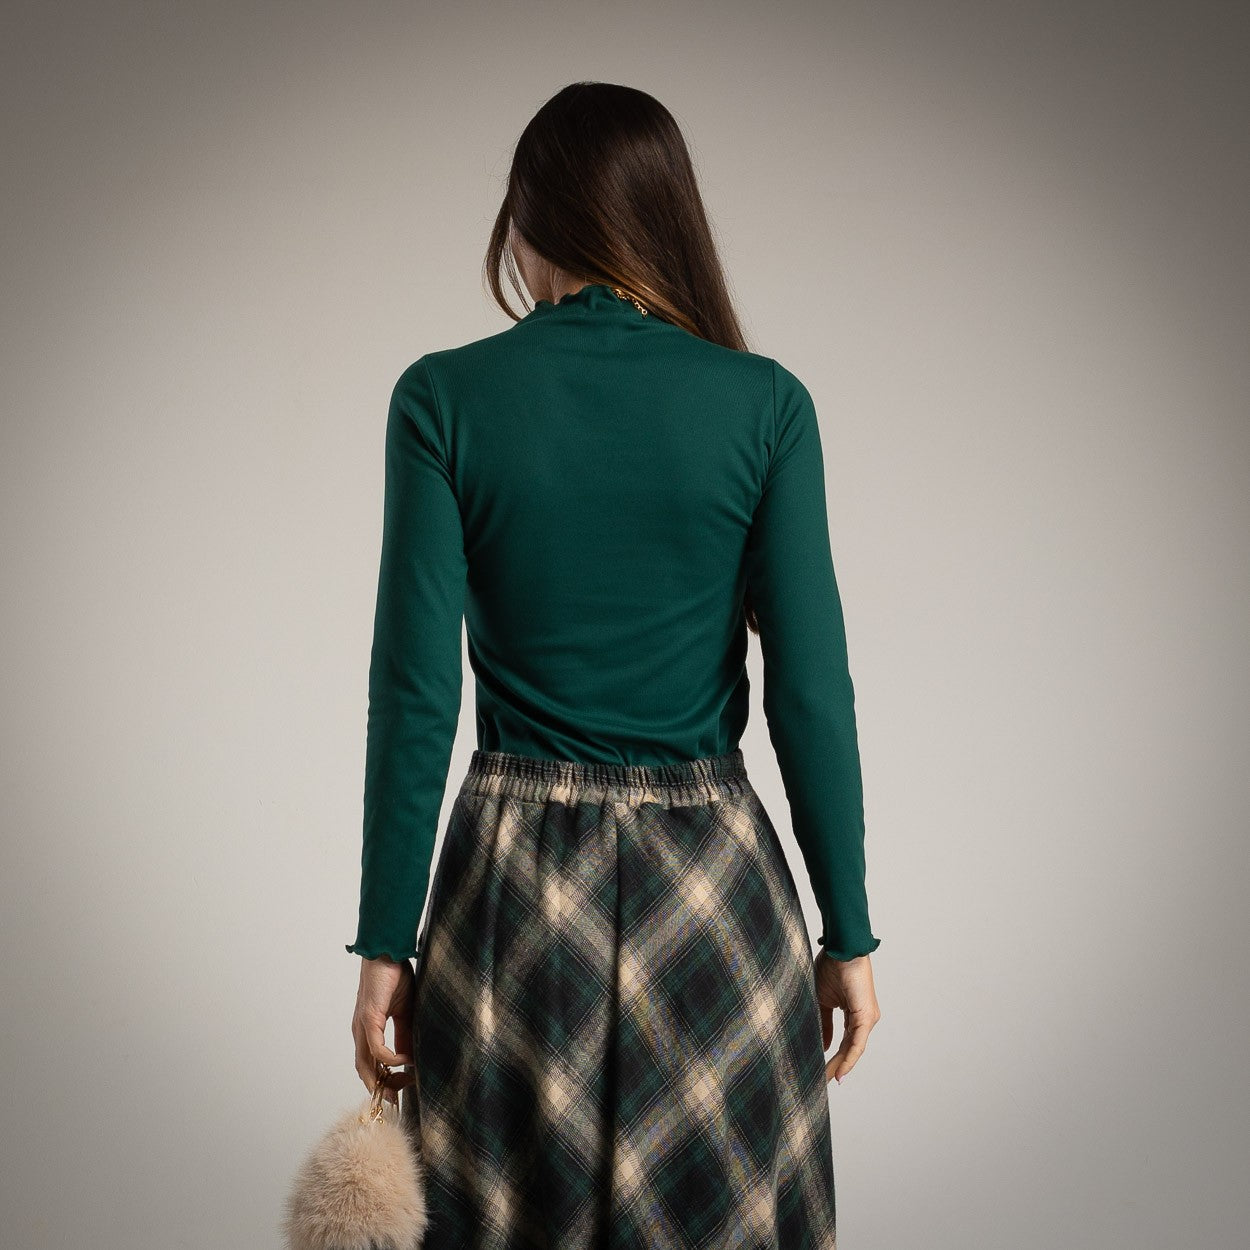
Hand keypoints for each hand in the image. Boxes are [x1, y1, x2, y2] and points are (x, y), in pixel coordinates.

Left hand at [351, 955, 416, 1105]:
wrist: (388, 953)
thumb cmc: (394, 977)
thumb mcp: (405, 1012)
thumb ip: (405, 1035)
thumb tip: (412, 1057)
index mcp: (368, 1030)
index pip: (371, 1064)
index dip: (384, 1080)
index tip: (403, 1088)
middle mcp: (361, 1032)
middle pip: (364, 1071)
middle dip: (381, 1088)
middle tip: (398, 1100)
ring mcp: (362, 1026)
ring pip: (365, 1065)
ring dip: (382, 1080)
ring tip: (401, 1087)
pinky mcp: (368, 1019)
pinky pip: (376, 1049)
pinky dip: (390, 1060)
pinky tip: (405, 1060)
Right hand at [814, 950, 879, 1084]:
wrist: (841, 948)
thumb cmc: (832, 966)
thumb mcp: (823, 1000)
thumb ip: (824, 1023)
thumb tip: (823, 1045)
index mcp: (854, 1014)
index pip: (843, 1042)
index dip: (834, 1057)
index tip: (821, 1071)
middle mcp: (864, 1019)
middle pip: (849, 1048)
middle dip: (836, 1066)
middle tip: (823, 1081)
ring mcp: (867, 1018)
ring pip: (854, 1048)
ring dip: (841, 1065)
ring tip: (828, 1079)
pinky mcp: (866, 1016)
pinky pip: (857, 1042)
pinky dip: (849, 1058)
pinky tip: (841, 1071)